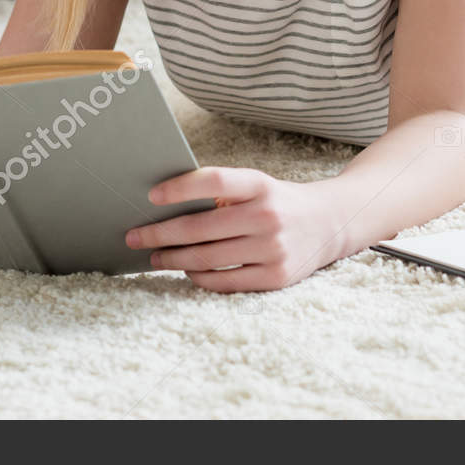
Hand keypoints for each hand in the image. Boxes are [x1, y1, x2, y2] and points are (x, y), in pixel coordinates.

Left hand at [127, 167, 347, 291]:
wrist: (331, 223)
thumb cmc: (279, 202)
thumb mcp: (258, 186)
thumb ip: (222, 193)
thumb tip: (165, 207)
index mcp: (261, 185)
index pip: (215, 182)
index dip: (181, 187)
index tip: (151, 196)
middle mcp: (268, 216)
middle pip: (201, 227)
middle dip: (160, 233)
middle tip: (133, 236)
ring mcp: (273, 249)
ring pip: (207, 258)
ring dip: (172, 259)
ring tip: (153, 256)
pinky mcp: (275, 277)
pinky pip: (223, 282)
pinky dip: (198, 276)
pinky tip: (185, 270)